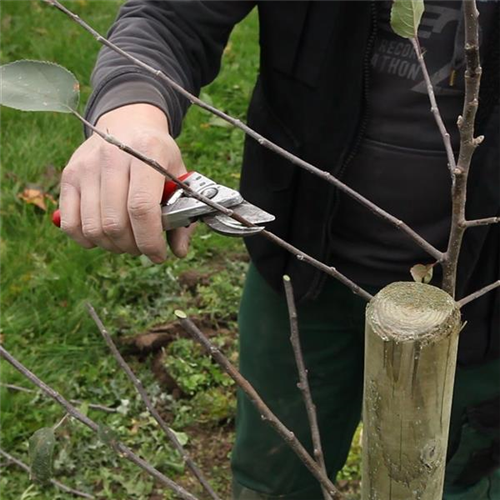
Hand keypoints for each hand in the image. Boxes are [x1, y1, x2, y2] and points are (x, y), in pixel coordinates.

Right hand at [59, 103, 193, 262]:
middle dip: (133, 247)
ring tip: (126, 242)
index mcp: (147, 153)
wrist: (127, 123)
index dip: (150, 240)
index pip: (142, 208)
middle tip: (143, 247)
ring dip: (112, 246)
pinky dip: (86, 240)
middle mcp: (112, 157)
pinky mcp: (68, 176)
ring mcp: (86, 166)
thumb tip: (179, 251)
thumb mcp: (178, 175)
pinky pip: (70, 223)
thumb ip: (182, 213)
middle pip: (115, 223)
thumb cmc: (157, 155)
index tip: (159, 254)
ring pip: (93, 228)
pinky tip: (103, 237)